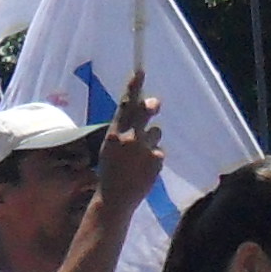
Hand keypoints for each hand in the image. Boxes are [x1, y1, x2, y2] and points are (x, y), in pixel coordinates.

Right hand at [93, 90, 164, 212]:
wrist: (115, 199)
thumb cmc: (111, 171)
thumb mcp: (112, 148)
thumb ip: (127, 129)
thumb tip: (149, 107)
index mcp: (113, 134)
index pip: (124, 105)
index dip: (133, 87)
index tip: (140, 72)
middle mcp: (129, 138)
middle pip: (144, 112)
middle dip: (150, 105)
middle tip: (155, 103)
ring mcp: (144, 149)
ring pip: (155, 133)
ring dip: (150, 140)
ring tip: (138, 158)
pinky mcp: (157, 159)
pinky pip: (159, 151)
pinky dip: (153, 158)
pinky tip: (143, 170)